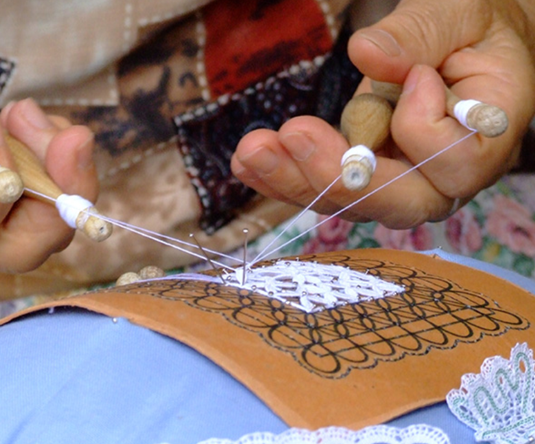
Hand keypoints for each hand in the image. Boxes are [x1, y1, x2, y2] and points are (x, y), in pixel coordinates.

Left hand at [232, 0, 534, 227]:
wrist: (461, 50)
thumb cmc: (470, 30)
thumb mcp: (456, 14)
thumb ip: (419, 35)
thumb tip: (367, 55)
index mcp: (489, 137)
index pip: (456, 162)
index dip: (423, 126)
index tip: (415, 77)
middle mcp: (447, 177)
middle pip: (397, 202)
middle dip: (339, 174)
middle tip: (293, 136)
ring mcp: (402, 183)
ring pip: (350, 203)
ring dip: (295, 178)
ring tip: (252, 150)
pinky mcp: (364, 178)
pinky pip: (323, 189)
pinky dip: (283, 176)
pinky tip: (248, 162)